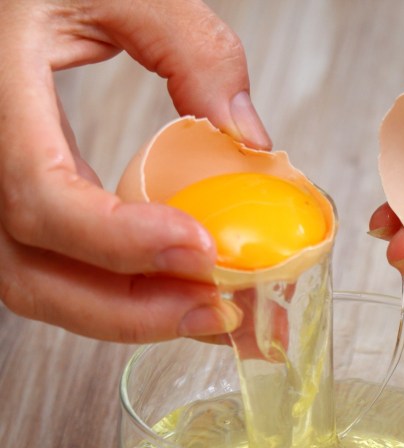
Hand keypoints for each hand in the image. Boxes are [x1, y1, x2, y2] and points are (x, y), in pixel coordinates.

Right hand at [0, 0, 269, 341]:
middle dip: (131, 308)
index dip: (116, 238)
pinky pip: (49, 263)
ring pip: (35, 282)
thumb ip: (190, 48)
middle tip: (222, 312)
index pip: (38, 195)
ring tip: (215, 312)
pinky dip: (115, 288)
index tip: (199, 247)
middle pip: (28, 270)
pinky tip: (177, 287)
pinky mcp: (8, 194)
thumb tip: (249, 140)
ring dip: (129, 311)